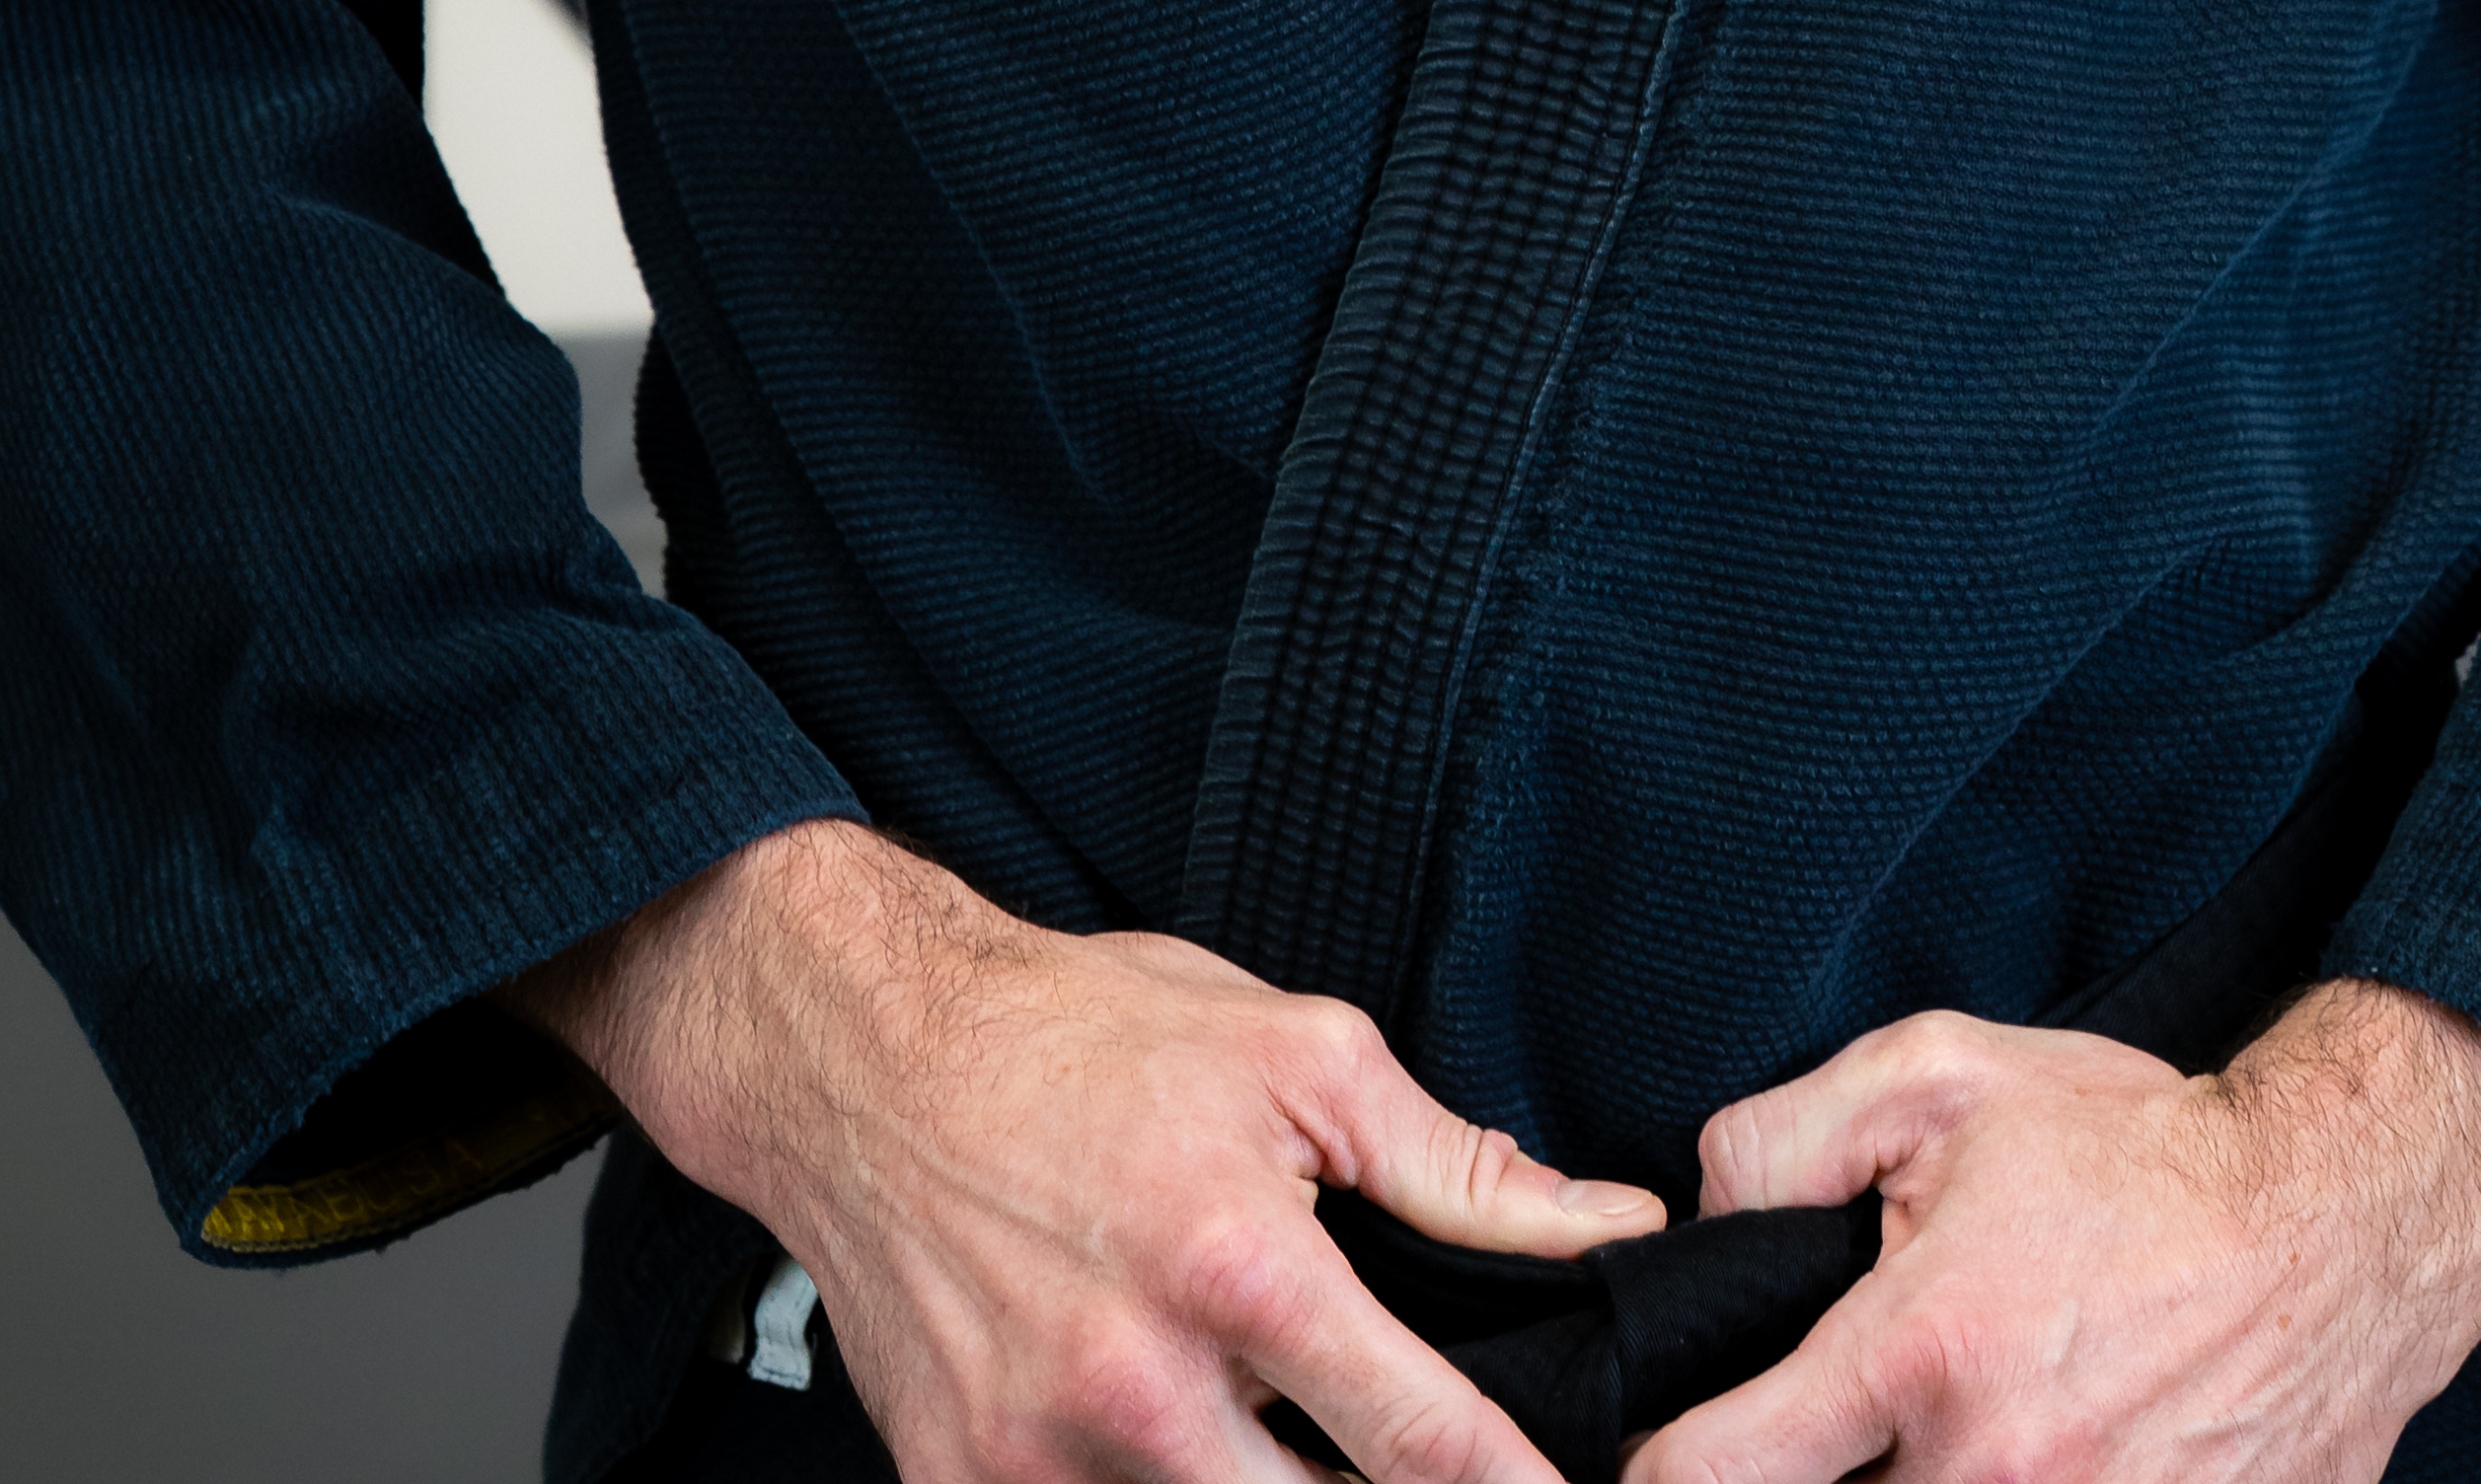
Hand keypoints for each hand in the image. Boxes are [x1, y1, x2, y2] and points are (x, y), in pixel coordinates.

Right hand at [504, 819, 1662, 1483]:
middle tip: (1416, 1457)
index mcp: (1238, 1268)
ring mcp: (1040, 1462)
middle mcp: (1137, 1389)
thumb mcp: (1299, 1055)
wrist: (867, 1061)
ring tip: (1294, 1434)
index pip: (1423, 1443)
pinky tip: (1184, 1440)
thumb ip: (1463, 1167)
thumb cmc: (1088, 1039)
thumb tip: (1613, 1226)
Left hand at [1625, 980, 2480, 1483]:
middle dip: (1813, 1472)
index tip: (1669, 1446)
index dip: (1665, 1465)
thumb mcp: (1941, 1074)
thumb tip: (1700, 1223)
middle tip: (1849, 1410)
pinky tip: (2050, 1448)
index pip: (1720, 1474)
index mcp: (1922, 1354)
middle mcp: (1994, 1477)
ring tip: (1961, 1417)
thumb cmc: (2138, 1147)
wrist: (2332, 1225)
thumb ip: (1784, 1140)